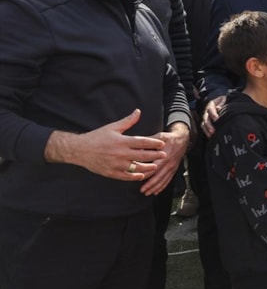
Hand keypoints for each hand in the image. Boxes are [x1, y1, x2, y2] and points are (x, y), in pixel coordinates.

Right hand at [44, 109, 165, 180]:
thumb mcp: (113, 127)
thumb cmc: (97, 137)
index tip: (162, 144)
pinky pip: (126, 176)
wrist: (79, 150)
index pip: (142, 142)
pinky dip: (135, 177)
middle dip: (155, 155)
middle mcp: (120, 153)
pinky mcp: (111, 172)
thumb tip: (138, 111)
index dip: (154, 143)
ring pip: (136, 168)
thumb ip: (128, 121)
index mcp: (122, 141)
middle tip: (164, 155)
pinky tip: (141, 176)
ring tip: (155, 166)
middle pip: (142, 155)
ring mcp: (116, 164)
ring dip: (147, 168)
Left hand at [139, 122, 190, 195]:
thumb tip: (136, 149)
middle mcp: (169, 163)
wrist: (182, 139)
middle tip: (142, 190)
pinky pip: (168, 180)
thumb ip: (148, 144)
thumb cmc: (168, 138)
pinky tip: (156, 192)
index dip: (147, 173)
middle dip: (150, 184)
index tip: (139, 178)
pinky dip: (162, 187)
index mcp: (165, 156)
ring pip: (163, 180)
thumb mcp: (159, 137)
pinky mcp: (173, 170)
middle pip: (159, 176)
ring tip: (147, 193)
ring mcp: (172, 167)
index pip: (155, 167)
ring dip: (155, 187)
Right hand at [201, 96, 226, 137]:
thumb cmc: (225, 101)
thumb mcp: (224, 99)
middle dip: (209, 124)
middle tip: (213, 130)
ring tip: (211, 134)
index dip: (213, 114)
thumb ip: (222, 102)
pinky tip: (210, 136)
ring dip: (207, 129)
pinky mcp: (207, 123)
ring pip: (204, 123)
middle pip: (206, 118)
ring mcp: (206, 117)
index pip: (210, 108)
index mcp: (211, 104)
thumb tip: (218, 108)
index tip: (216, 119)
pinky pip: (205, 127)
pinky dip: (207, 132)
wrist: (224, 103)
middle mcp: (207, 111)